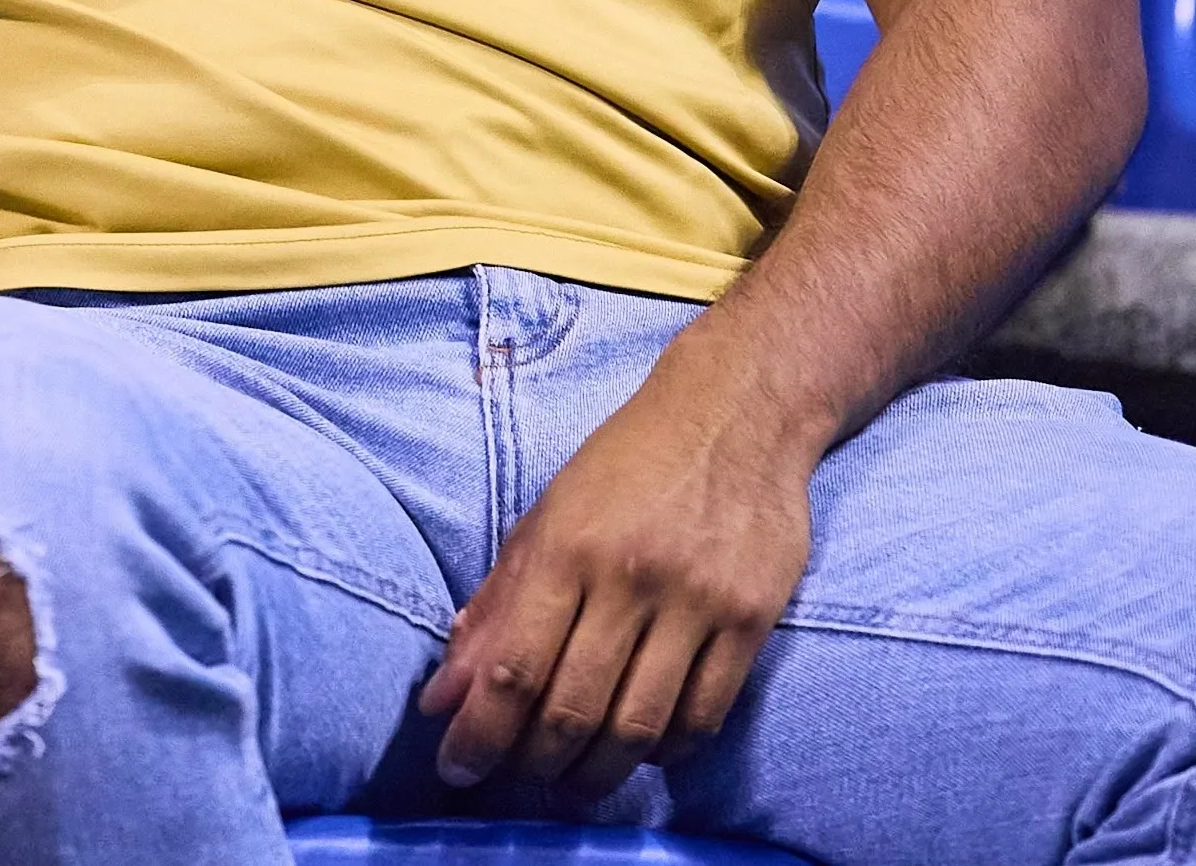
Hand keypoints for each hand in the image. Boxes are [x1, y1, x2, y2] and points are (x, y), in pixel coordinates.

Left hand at [417, 366, 817, 799]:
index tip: (458, 768)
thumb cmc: (625, 465)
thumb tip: (443, 696)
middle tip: (520, 782)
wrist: (736, 412)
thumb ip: (495, 607)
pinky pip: (705, 714)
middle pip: (575, 709)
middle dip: (535, 764)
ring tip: (574, 783)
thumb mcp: (544, 518)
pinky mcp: (752, 618)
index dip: (480, 732)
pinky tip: (643, 751)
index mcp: (567, 547)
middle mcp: (631, 578)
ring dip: (598, 772)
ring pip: (640, 725)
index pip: (514, 667)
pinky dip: (668, 751)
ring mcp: (698, 601)